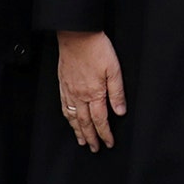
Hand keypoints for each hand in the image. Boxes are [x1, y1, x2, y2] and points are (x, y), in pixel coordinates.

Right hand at [57, 30, 125, 150]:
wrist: (76, 36)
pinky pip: (64, 107)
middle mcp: (80, 95)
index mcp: (95, 92)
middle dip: (92, 137)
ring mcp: (69, 91)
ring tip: (82, 140)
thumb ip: (117, 92)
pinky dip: (68, 118)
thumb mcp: (115, 69)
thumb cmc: (97, 49)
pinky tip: (70, 120)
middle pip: (86, 122)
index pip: (101, 119)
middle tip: (96, 148)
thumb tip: (120, 111)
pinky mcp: (63, 85)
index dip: (105, 133)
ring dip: (78, 131)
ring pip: (73, 117)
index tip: (109, 142)